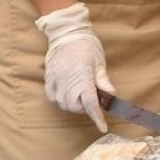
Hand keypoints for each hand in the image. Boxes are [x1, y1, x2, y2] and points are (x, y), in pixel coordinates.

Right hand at [35, 2, 114, 130]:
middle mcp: (66, 80)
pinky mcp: (48, 79)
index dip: (97, 116)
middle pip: (75, 106)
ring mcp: (55, 80)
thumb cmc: (87, 47)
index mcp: (82, 76)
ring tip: (82, 95)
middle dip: (86, 108)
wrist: (67, 33)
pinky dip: (61, 100)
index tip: (102, 126)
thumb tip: (111, 96)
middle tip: (95, 100)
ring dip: (74, 105)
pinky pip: (52, 97)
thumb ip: (103, 81)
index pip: (89, 102)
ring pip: (63, 104)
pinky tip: (69, 94)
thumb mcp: (99, 63)